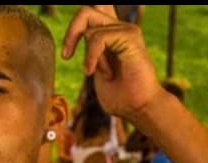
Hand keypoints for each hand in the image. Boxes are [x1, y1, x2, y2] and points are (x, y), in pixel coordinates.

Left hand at [60, 6, 162, 121]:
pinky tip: (104, 74)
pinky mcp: (130, 36)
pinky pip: (98, 38)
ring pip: (89, 22)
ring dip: (88, 53)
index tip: (67, 53)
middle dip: (71, 32)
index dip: (76, 22)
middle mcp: (120, 27)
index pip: (95, 9)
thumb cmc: (120, 97)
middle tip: (67, 55)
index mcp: (112, 33)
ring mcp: (126, 29)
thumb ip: (90, 51)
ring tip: (97, 73)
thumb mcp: (96, 70)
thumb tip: (77, 39)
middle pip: (86, 9)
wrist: (140, 109)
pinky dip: (93, 57)